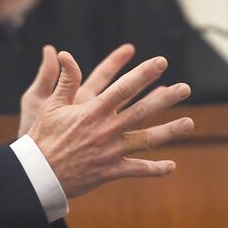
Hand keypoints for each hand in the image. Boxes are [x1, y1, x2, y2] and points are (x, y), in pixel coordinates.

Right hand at [27, 51, 193, 198]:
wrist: (38, 175)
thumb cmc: (42, 137)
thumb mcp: (51, 105)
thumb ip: (64, 80)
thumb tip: (64, 53)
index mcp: (92, 111)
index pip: (123, 88)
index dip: (143, 74)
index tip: (160, 62)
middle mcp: (105, 130)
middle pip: (142, 111)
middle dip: (165, 98)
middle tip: (185, 88)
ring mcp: (110, 152)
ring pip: (146, 140)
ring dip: (169, 131)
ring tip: (189, 122)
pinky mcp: (110, 171)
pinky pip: (137, 170)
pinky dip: (155, 169)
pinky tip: (172, 166)